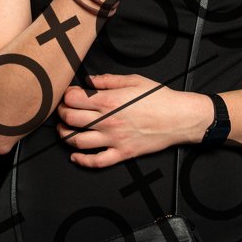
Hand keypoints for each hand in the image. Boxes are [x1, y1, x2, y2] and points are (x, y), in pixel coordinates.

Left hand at [56, 74, 207, 167]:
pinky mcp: (122, 153)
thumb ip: (108, 80)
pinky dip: (82, 160)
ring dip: (65, 135)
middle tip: (63, 110)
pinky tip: (75, 156)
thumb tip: (89, 81)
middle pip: (71, 119)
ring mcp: (114, 139)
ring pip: (78, 141)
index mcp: (110, 101)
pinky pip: (97, 161)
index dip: (67, 96)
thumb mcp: (133, 80)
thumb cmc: (159, 97)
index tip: (69, 95)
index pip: (74, 100)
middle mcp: (108, 121)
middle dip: (62, 113)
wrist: (179, 117)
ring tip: (64, 129)